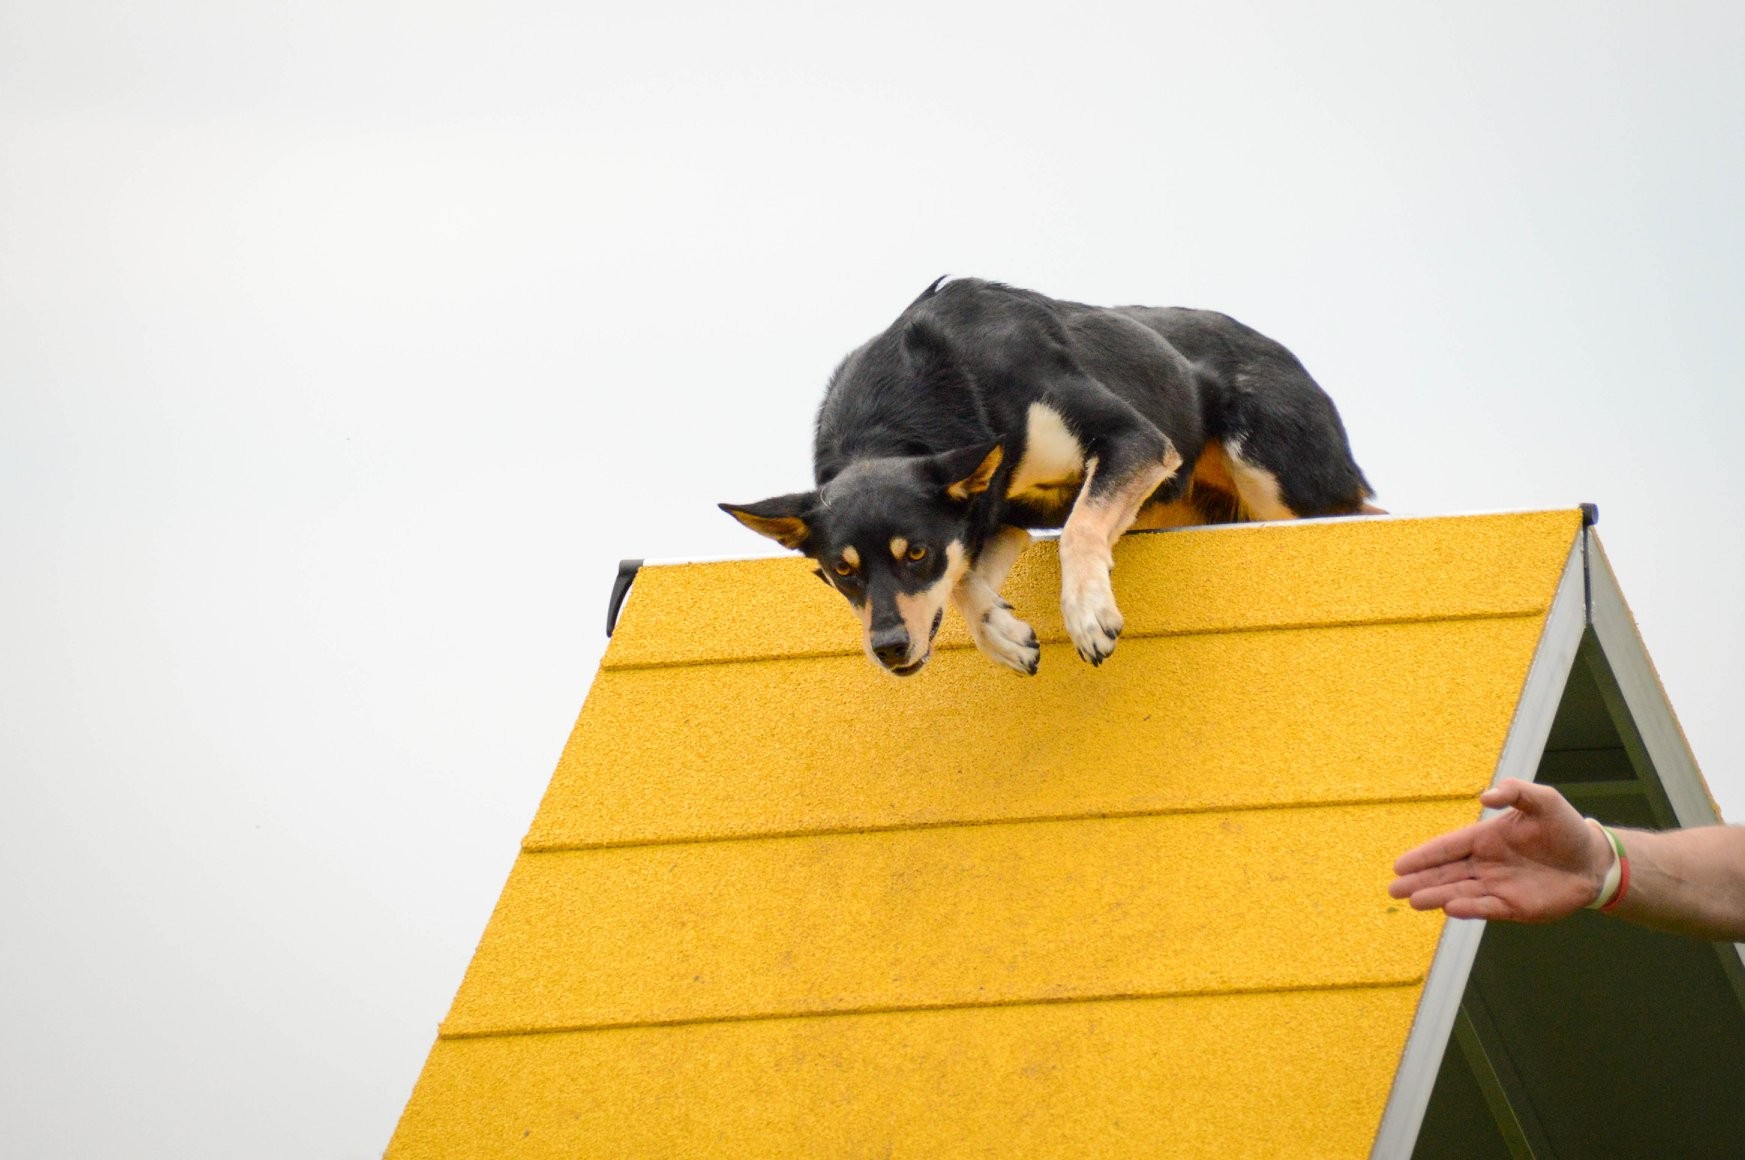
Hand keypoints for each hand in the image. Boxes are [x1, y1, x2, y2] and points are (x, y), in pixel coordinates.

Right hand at [1389, 779, 1610, 921]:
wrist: (1593, 861)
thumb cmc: (1565, 827)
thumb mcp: (1543, 800)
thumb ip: (1515, 792)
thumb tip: (1485, 795)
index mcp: (1485, 838)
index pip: (1448, 847)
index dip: (1424, 856)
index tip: (1399, 865)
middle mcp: (1486, 864)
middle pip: (1446, 874)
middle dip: (1419, 881)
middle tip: (1393, 889)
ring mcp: (1498, 887)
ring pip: (1460, 892)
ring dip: (1437, 896)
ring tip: (1412, 901)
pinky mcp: (1514, 907)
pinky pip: (1487, 907)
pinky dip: (1469, 909)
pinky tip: (1449, 908)